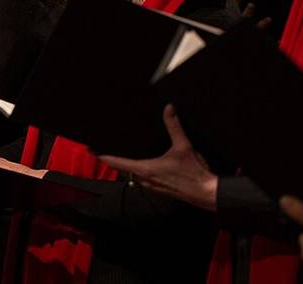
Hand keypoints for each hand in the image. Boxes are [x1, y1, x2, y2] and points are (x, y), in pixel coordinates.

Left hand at [98, 105, 217, 210]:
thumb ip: (174, 127)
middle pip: (125, 170)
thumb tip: (168, 109)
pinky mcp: (161, 188)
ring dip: (128, 167)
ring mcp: (153, 186)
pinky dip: (140, 172)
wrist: (207, 193)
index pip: (120, 163)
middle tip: (106, 151)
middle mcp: (147, 180)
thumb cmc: (194, 174)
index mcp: (147, 170)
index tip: (95, 152)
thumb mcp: (183, 146)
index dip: (106, 157)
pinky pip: (144, 179)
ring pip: (135, 175)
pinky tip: (145, 165)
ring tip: (123, 157)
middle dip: (116, 161)